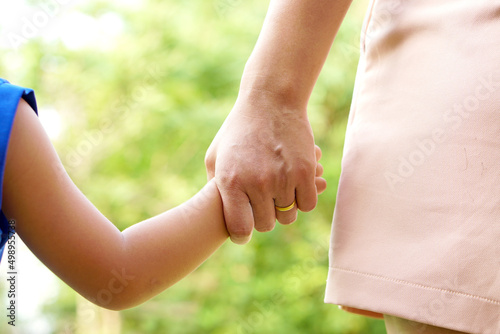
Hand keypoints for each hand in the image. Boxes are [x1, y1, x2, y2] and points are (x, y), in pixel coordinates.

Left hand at [205, 97, 325, 243]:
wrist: (270, 101)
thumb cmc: (238, 129)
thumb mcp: (215, 156)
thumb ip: (214, 188)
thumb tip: (220, 215)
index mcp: (231, 181)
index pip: (239, 229)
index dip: (242, 235)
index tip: (244, 231)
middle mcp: (256, 183)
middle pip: (265, 225)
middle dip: (263, 217)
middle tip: (262, 202)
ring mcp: (282, 178)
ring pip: (288, 217)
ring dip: (283, 208)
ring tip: (277, 191)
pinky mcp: (305, 172)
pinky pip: (307, 205)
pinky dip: (302, 199)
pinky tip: (294, 185)